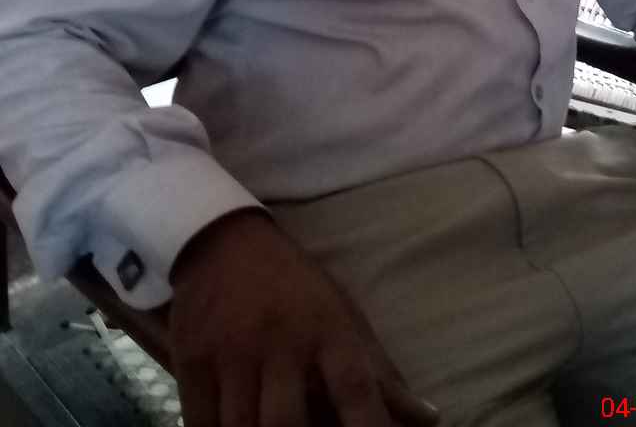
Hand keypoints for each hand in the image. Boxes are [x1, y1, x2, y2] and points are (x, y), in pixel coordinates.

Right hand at [168, 209, 440, 426]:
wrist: (220, 240)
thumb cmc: (294, 287)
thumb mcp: (341, 314)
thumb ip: (379, 373)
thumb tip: (430, 419)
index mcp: (326, 328)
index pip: (355, 387)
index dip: (371, 426)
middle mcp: (279, 340)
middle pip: (285, 423)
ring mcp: (231, 352)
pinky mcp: (192, 360)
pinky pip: (201, 424)